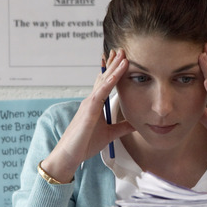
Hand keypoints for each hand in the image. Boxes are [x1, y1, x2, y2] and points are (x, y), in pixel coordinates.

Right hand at [40, 49, 133, 181]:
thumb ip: (122, 128)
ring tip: (123, 55)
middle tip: (122, 50)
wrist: (70, 156)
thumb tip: (136, 124)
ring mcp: (89, 103)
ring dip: (114, 67)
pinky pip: (101, 91)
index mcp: (95, 105)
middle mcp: (91, 100)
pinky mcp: (89, 110)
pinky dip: (110, 80)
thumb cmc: (84, 145)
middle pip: (103, 78)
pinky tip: (118, 72)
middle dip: (113, 63)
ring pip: (103, 81)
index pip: (105, 84)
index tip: (121, 59)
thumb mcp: (110, 135)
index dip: (113, 71)